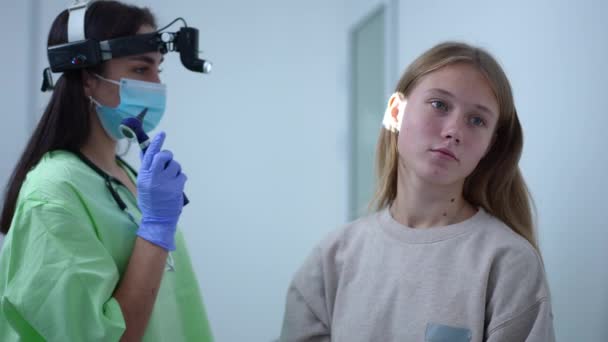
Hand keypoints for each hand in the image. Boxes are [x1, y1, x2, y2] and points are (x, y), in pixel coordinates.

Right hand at [136, 132, 186, 250]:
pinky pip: (182, 175)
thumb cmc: (150, 201)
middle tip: (168, 161)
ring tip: (170, 181)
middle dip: (168, 156)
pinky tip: (175, 187)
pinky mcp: (176, 187)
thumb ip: (146, 169)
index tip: (162, 134)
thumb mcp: (143, 184)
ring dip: (175, 170)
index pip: (149, 154)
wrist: (158, 219)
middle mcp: (153, 177)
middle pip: (163, 156)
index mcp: (143, 175)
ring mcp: (165, 182)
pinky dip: (180, 179)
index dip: (156, 143)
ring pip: (175, 165)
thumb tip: (147, 152)